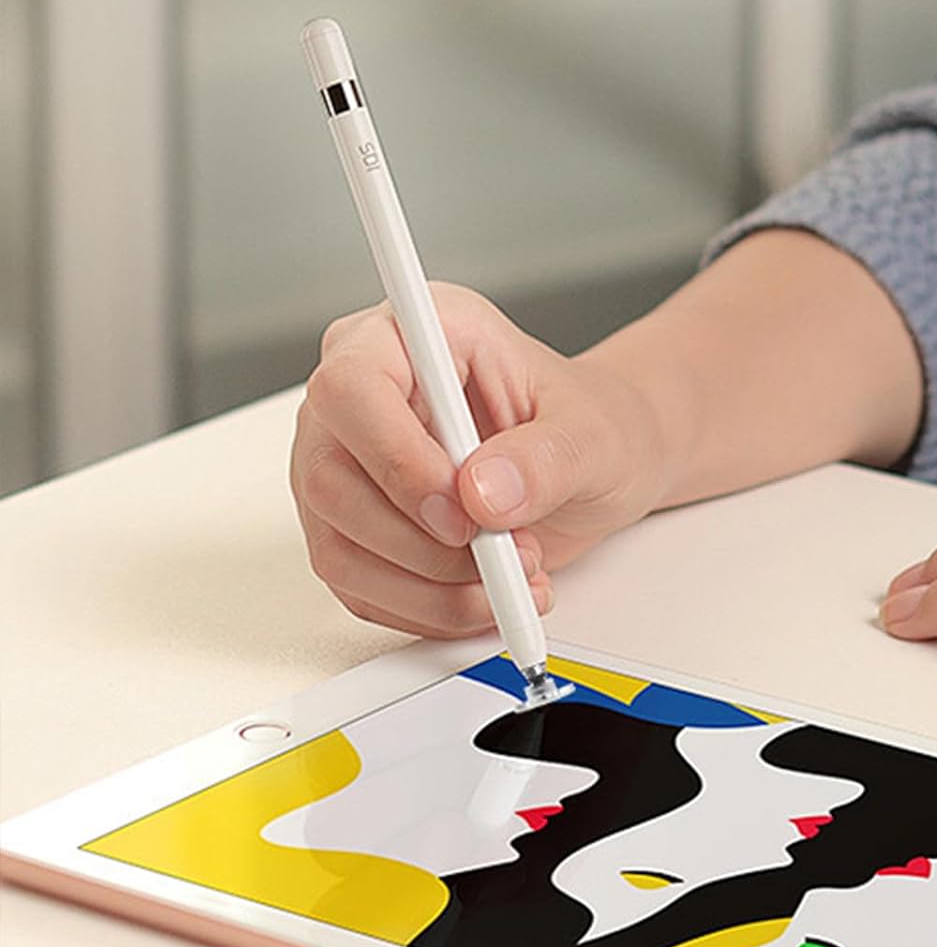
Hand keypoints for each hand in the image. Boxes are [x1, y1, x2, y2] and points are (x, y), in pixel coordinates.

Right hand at [291, 283, 668, 637]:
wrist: (594, 464)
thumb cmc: (590, 424)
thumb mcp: (592, 433)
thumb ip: (543, 459)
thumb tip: (483, 495)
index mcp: (414, 336)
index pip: (352, 388)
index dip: (397, 460)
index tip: (464, 512)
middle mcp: (364, 397)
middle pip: (331, 479)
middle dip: (424, 544)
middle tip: (506, 554)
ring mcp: (346, 465)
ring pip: (338, 546)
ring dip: (432, 589)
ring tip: (514, 577)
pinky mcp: (352, 528)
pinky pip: (360, 588)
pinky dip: (428, 611)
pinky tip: (485, 598)